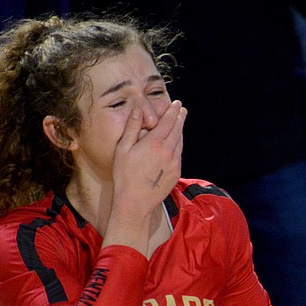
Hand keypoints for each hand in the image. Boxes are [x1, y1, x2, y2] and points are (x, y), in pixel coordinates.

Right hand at [113, 99, 184, 214]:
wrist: (135, 202)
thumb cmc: (124, 175)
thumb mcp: (123, 149)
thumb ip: (132, 128)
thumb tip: (138, 110)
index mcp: (155, 143)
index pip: (168, 122)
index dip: (173, 111)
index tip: (177, 104)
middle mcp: (168, 151)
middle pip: (178, 130)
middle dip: (180, 118)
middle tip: (182, 110)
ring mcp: (174, 163)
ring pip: (180, 142)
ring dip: (180, 131)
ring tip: (180, 124)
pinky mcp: (176, 173)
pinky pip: (179, 155)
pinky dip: (178, 146)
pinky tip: (175, 144)